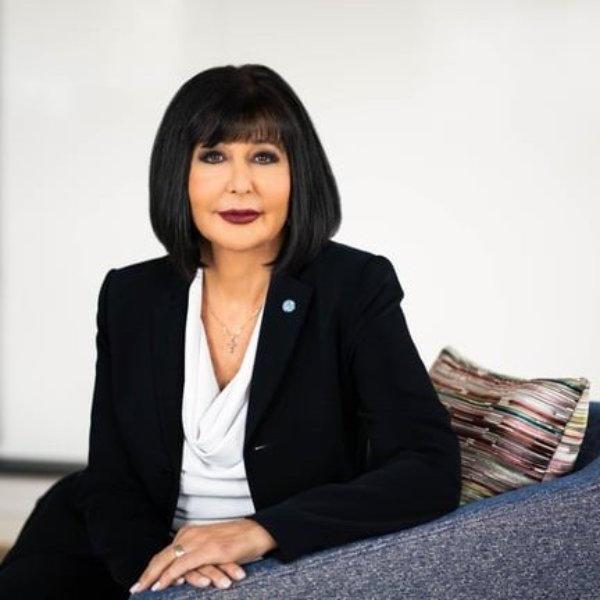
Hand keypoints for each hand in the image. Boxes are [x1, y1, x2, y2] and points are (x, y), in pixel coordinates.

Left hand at [129, 518, 277, 593]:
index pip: (166, 551)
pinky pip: (184, 564)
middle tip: (135, 588)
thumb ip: (197, 554)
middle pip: (163, 555)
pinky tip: (162, 584)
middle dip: (148, 573)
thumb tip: (182, 572)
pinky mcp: (210, 550)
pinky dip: (170, 575)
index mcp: (191, 532)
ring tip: (143, 588)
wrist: (258, 532)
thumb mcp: (212, 546)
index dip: (152, 567)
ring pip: (169, 560)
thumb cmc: (237, 541)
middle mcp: (193, 534)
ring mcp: (201, 542)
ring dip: (155, 575)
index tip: (142, 580)